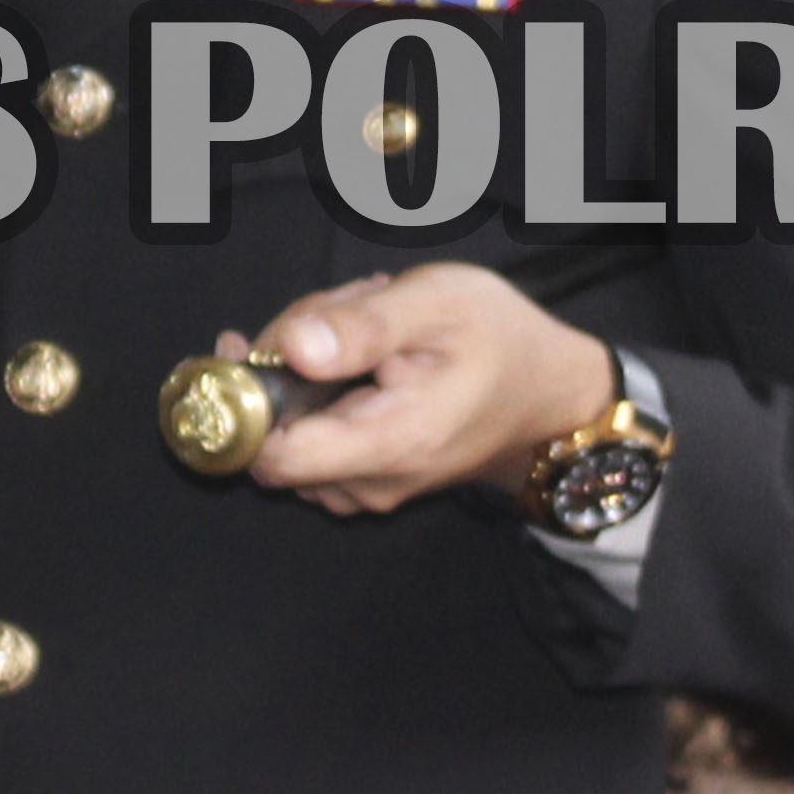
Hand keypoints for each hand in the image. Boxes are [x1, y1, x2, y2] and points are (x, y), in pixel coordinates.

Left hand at [241, 266, 618, 519]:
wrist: (548, 392)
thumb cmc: (501, 340)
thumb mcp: (437, 304)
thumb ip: (362, 326)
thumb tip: (288, 348)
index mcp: (386, 444)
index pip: (267, 455)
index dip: (244, 400)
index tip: (254, 343)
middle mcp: (368, 484)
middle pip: (271, 432)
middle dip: (283, 365)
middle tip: (345, 311)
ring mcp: (364, 488)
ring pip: (288, 430)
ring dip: (304, 372)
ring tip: (367, 328)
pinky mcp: (363, 479)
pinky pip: (311, 436)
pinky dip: (319, 391)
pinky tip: (364, 355)